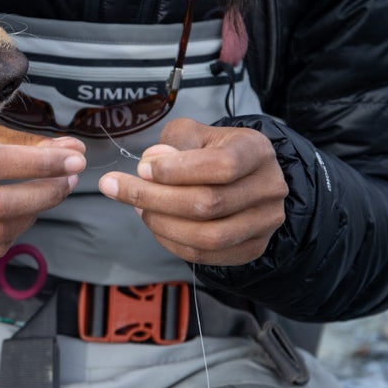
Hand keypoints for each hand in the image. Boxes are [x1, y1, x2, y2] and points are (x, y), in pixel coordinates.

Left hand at [96, 118, 286, 265]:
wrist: (244, 177)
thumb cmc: (215, 151)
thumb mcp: (196, 132)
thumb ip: (174, 142)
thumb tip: (151, 164)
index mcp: (257, 151)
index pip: (222, 165)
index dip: (177, 169)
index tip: (141, 168)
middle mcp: (269, 188)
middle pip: (209, 204)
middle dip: (155, 198)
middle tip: (118, 188)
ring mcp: (264, 223)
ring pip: (207, 236)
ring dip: (161, 224)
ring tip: (137, 208)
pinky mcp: (252, 248)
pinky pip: (205, 255)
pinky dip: (172, 242)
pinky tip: (155, 224)